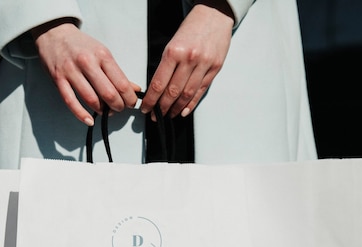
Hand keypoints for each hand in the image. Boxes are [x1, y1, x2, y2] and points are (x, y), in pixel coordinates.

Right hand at [34, 20, 139, 125]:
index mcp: (102, 55)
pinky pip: (71, 101)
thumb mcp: (102, 53)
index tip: (130, 103)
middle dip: (118, 106)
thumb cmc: (80, 45)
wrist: (54, 34)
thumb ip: (117, 73)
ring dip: (102, 110)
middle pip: (108, 93)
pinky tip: (90, 120)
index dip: (129, 98)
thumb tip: (134, 89)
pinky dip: (81, 114)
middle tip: (119, 108)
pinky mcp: (59, 79)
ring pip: (91, 99)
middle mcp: (87, 62)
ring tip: (106, 111)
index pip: (121, 83)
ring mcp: (72, 71)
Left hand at [140, 2, 233, 118]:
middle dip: (162, 107)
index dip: (151, 100)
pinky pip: (201, 91)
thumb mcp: (172, 43)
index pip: (159, 83)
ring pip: (187, 94)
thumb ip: (166, 65)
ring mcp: (203, 65)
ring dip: (176, 108)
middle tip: (156, 116)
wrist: (214, 15)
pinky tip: (183, 111)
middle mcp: (189, 59)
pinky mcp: (215, 68)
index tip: (146, 108)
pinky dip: (191, 104)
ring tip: (169, 115)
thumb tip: (157, 88)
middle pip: (173, 92)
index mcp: (174, 52)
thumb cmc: (191, 28)